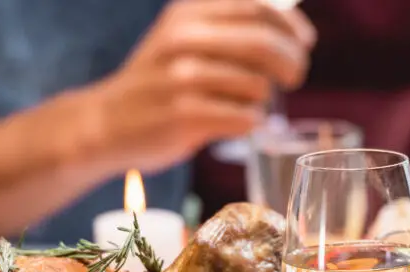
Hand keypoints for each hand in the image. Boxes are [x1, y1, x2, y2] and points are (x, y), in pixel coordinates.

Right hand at [86, 0, 315, 173]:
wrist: (105, 123)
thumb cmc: (157, 82)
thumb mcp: (181, 36)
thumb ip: (227, 26)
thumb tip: (290, 31)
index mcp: (188, 13)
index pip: (257, 6)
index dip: (291, 26)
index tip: (304, 43)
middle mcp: (184, 39)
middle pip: (264, 44)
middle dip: (291, 63)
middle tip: (295, 78)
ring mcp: (182, 78)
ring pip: (257, 86)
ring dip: (263, 99)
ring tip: (248, 105)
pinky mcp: (183, 116)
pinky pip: (245, 118)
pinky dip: (250, 123)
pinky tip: (237, 123)